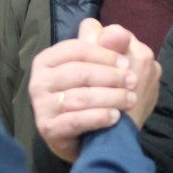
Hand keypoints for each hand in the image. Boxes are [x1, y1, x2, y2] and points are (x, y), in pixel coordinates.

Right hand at [30, 19, 160, 161]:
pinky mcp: (47, 128)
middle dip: (111, 76)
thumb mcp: (103, 68)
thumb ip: (111, 47)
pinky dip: (98, 117)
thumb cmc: (94, 97)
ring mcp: (41, 105)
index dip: (104, 54)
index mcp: (48, 59)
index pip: (77, 49)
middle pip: (80, 72)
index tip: (126, 62)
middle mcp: (39, 80)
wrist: (88, 140)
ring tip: (130, 100)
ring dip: (111, 97)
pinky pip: (76, 120)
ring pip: (80, 97)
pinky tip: (115, 117)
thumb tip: (118, 32)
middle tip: (134, 82)